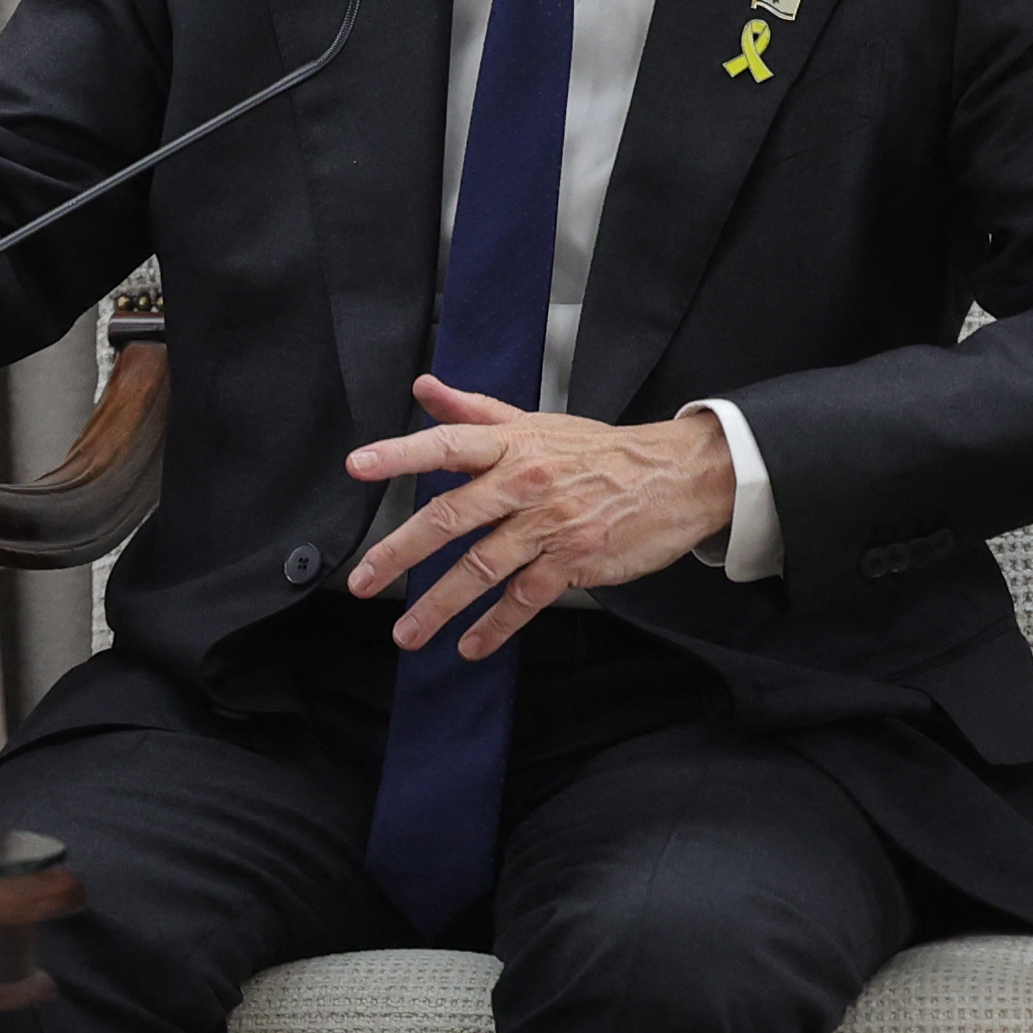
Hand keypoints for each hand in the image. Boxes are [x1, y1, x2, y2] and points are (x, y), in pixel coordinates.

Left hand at [339, 375, 738, 657]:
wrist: (674, 476)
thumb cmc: (599, 450)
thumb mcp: (535, 423)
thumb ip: (473, 410)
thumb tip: (425, 387)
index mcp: (510, 445)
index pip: (444, 445)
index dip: (399, 454)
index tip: (357, 467)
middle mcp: (523, 483)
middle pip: (450, 518)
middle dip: (400, 552)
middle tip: (363, 581)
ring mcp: (549, 525)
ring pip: (481, 568)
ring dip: (439, 605)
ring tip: (406, 633)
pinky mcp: (574, 560)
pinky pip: (525, 599)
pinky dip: (495, 626)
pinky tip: (470, 645)